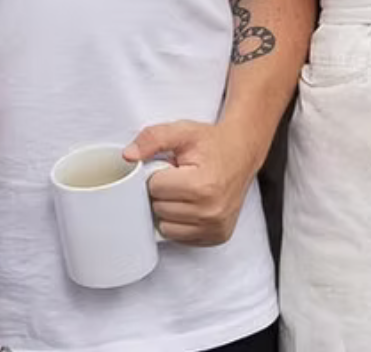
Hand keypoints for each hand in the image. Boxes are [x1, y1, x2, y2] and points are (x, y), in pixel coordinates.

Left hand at [123, 120, 262, 246]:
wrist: (242, 153)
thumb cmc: (212, 144)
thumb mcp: (182, 132)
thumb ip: (152, 138)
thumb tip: (128, 156)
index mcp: (202, 186)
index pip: (155, 188)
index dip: (158, 174)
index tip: (172, 167)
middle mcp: (212, 212)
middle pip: (159, 209)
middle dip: (163, 192)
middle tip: (179, 178)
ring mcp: (216, 228)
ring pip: (167, 227)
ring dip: (170, 209)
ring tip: (185, 191)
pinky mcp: (217, 237)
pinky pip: (181, 238)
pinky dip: (180, 223)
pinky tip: (192, 205)